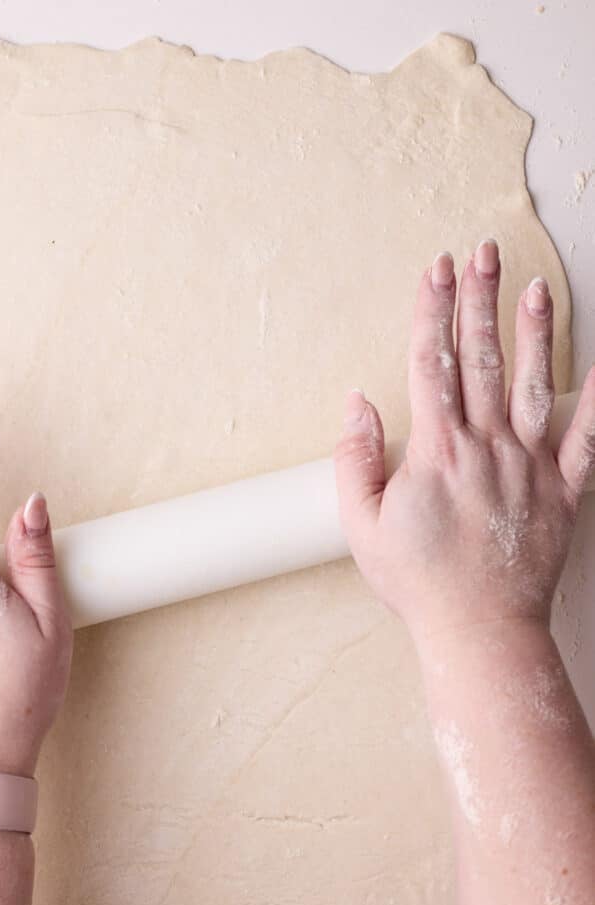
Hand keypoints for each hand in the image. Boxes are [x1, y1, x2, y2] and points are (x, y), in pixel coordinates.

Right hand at [334, 239, 594, 647]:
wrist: (479, 630)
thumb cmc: (417, 582)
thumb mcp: (361, 525)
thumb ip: (355, 459)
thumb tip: (357, 403)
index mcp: (437, 452)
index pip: (434, 363)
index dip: (433, 311)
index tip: (436, 270)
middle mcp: (487, 447)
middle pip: (484, 358)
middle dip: (480, 300)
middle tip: (482, 253)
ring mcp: (529, 467)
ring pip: (535, 385)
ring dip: (535, 333)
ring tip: (536, 287)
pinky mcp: (562, 492)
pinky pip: (589, 440)